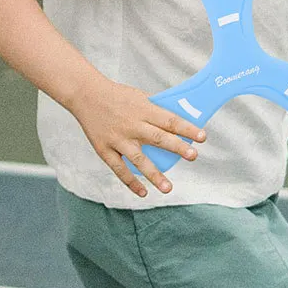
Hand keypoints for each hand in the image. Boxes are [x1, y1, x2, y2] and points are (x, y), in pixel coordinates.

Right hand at [68, 79, 205, 196]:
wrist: (86, 94)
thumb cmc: (117, 95)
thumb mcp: (140, 96)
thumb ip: (156, 111)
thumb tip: (178, 125)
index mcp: (143, 109)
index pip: (170, 120)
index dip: (187, 128)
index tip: (202, 137)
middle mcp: (132, 125)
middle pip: (158, 138)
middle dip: (177, 148)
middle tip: (193, 156)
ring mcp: (118, 139)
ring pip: (139, 159)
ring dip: (154, 174)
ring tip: (168, 188)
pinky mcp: (104, 149)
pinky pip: (119, 169)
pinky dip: (131, 182)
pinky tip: (143, 193)